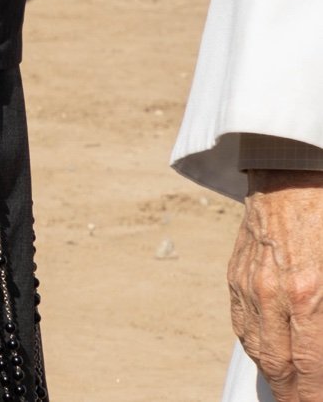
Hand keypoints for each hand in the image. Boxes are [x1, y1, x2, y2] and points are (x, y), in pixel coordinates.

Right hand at [235, 170, 322, 401]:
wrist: (294, 169)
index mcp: (309, 295)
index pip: (310, 366)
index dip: (313, 395)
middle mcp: (274, 295)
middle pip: (280, 367)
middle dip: (295, 395)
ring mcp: (249, 284)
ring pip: (258, 348)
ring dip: (277, 377)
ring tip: (292, 393)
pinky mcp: (236, 273)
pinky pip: (243, 322)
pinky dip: (257, 347)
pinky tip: (270, 357)